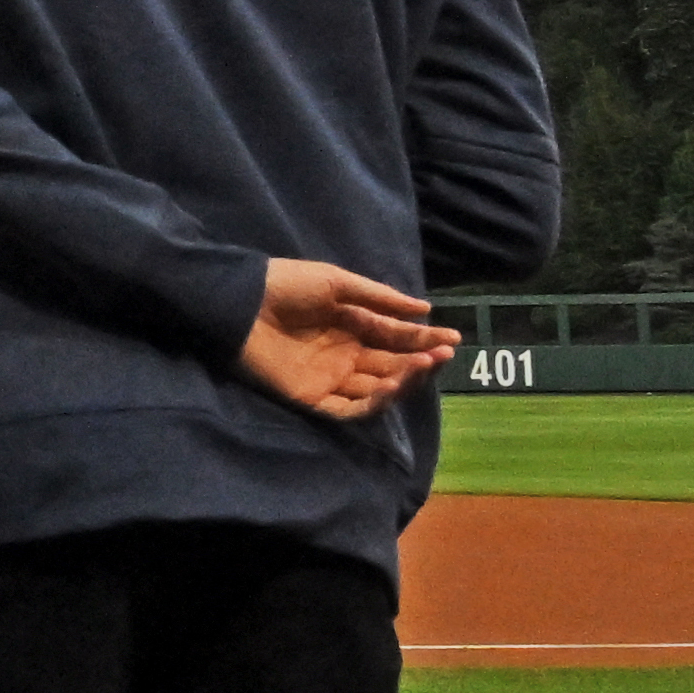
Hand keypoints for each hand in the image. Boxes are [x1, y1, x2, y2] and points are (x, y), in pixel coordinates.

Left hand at [238, 256, 458, 421]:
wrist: (241, 301)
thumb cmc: (286, 285)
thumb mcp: (337, 283)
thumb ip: (379, 299)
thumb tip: (425, 309)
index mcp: (352, 328)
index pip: (396, 339)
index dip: (424, 340)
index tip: (452, 337)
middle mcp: (345, 356)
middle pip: (391, 366)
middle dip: (419, 362)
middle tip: (440, 354)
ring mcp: (328, 378)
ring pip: (375, 390)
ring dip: (401, 381)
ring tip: (418, 365)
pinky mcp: (310, 397)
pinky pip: (347, 408)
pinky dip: (371, 401)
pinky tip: (390, 384)